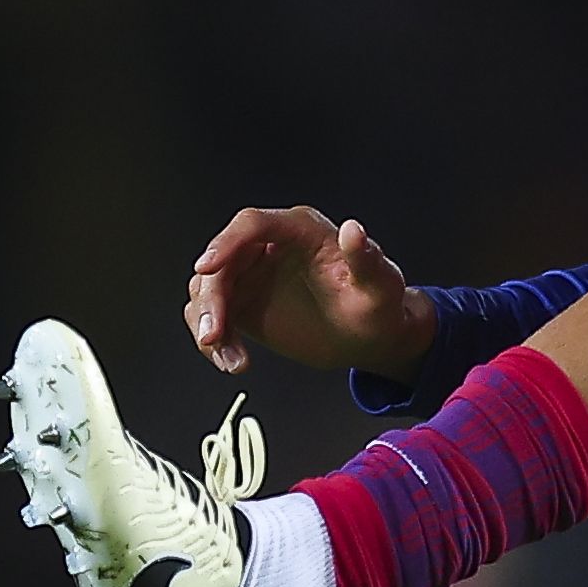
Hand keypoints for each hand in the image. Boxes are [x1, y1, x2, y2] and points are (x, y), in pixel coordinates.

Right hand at [184, 205, 432, 377]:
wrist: (371, 336)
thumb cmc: (378, 305)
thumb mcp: (380, 285)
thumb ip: (366, 259)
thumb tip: (354, 231)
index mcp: (300, 230)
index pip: (252, 225)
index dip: (225, 243)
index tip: (208, 268)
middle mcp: (269, 246)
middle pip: (221, 261)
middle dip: (211, 298)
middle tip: (214, 334)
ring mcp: (253, 275)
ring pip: (208, 288)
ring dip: (208, 323)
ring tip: (230, 358)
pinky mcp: (244, 303)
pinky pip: (213, 315)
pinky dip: (214, 340)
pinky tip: (232, 361)